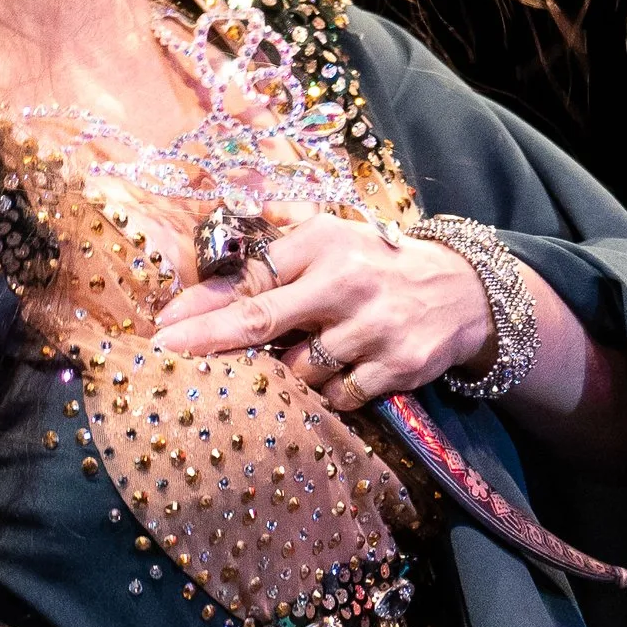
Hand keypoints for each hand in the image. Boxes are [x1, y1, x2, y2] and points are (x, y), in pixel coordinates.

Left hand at [154, 210, 491, 412]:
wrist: (462, 292)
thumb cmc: (378, 263)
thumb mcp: (334, 232)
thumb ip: (281, 234)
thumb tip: (226, 230)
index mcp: (323, 244)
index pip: (250, 278)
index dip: (202, 304)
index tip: (164, 325)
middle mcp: (344, 283)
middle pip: (259, 322)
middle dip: (206, 340)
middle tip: (166, 355)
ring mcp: (371, 328)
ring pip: (298, 369)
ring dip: (288, 371)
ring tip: (310, 353)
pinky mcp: (396, 366)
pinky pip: (338, 395)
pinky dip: (329, 392)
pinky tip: (341, 372)